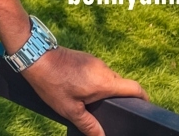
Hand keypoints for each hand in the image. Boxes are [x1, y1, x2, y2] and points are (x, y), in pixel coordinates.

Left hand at [21, 46, 147, 135]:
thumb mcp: (69, 109)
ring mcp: (94, 60)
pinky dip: (94, 81)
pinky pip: (96, 71)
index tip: (143, 109)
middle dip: (118, 98)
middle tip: (108, 111)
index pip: (135, 89)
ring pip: (107, 78)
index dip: (143, 99)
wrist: (35, 55)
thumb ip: (88, 125)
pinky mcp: (84, 56)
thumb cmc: (52, 83)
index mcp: (106, 82)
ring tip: (90, 101)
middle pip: (121, 85)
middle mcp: (104, 68)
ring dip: (103, 89)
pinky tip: (80, 89)